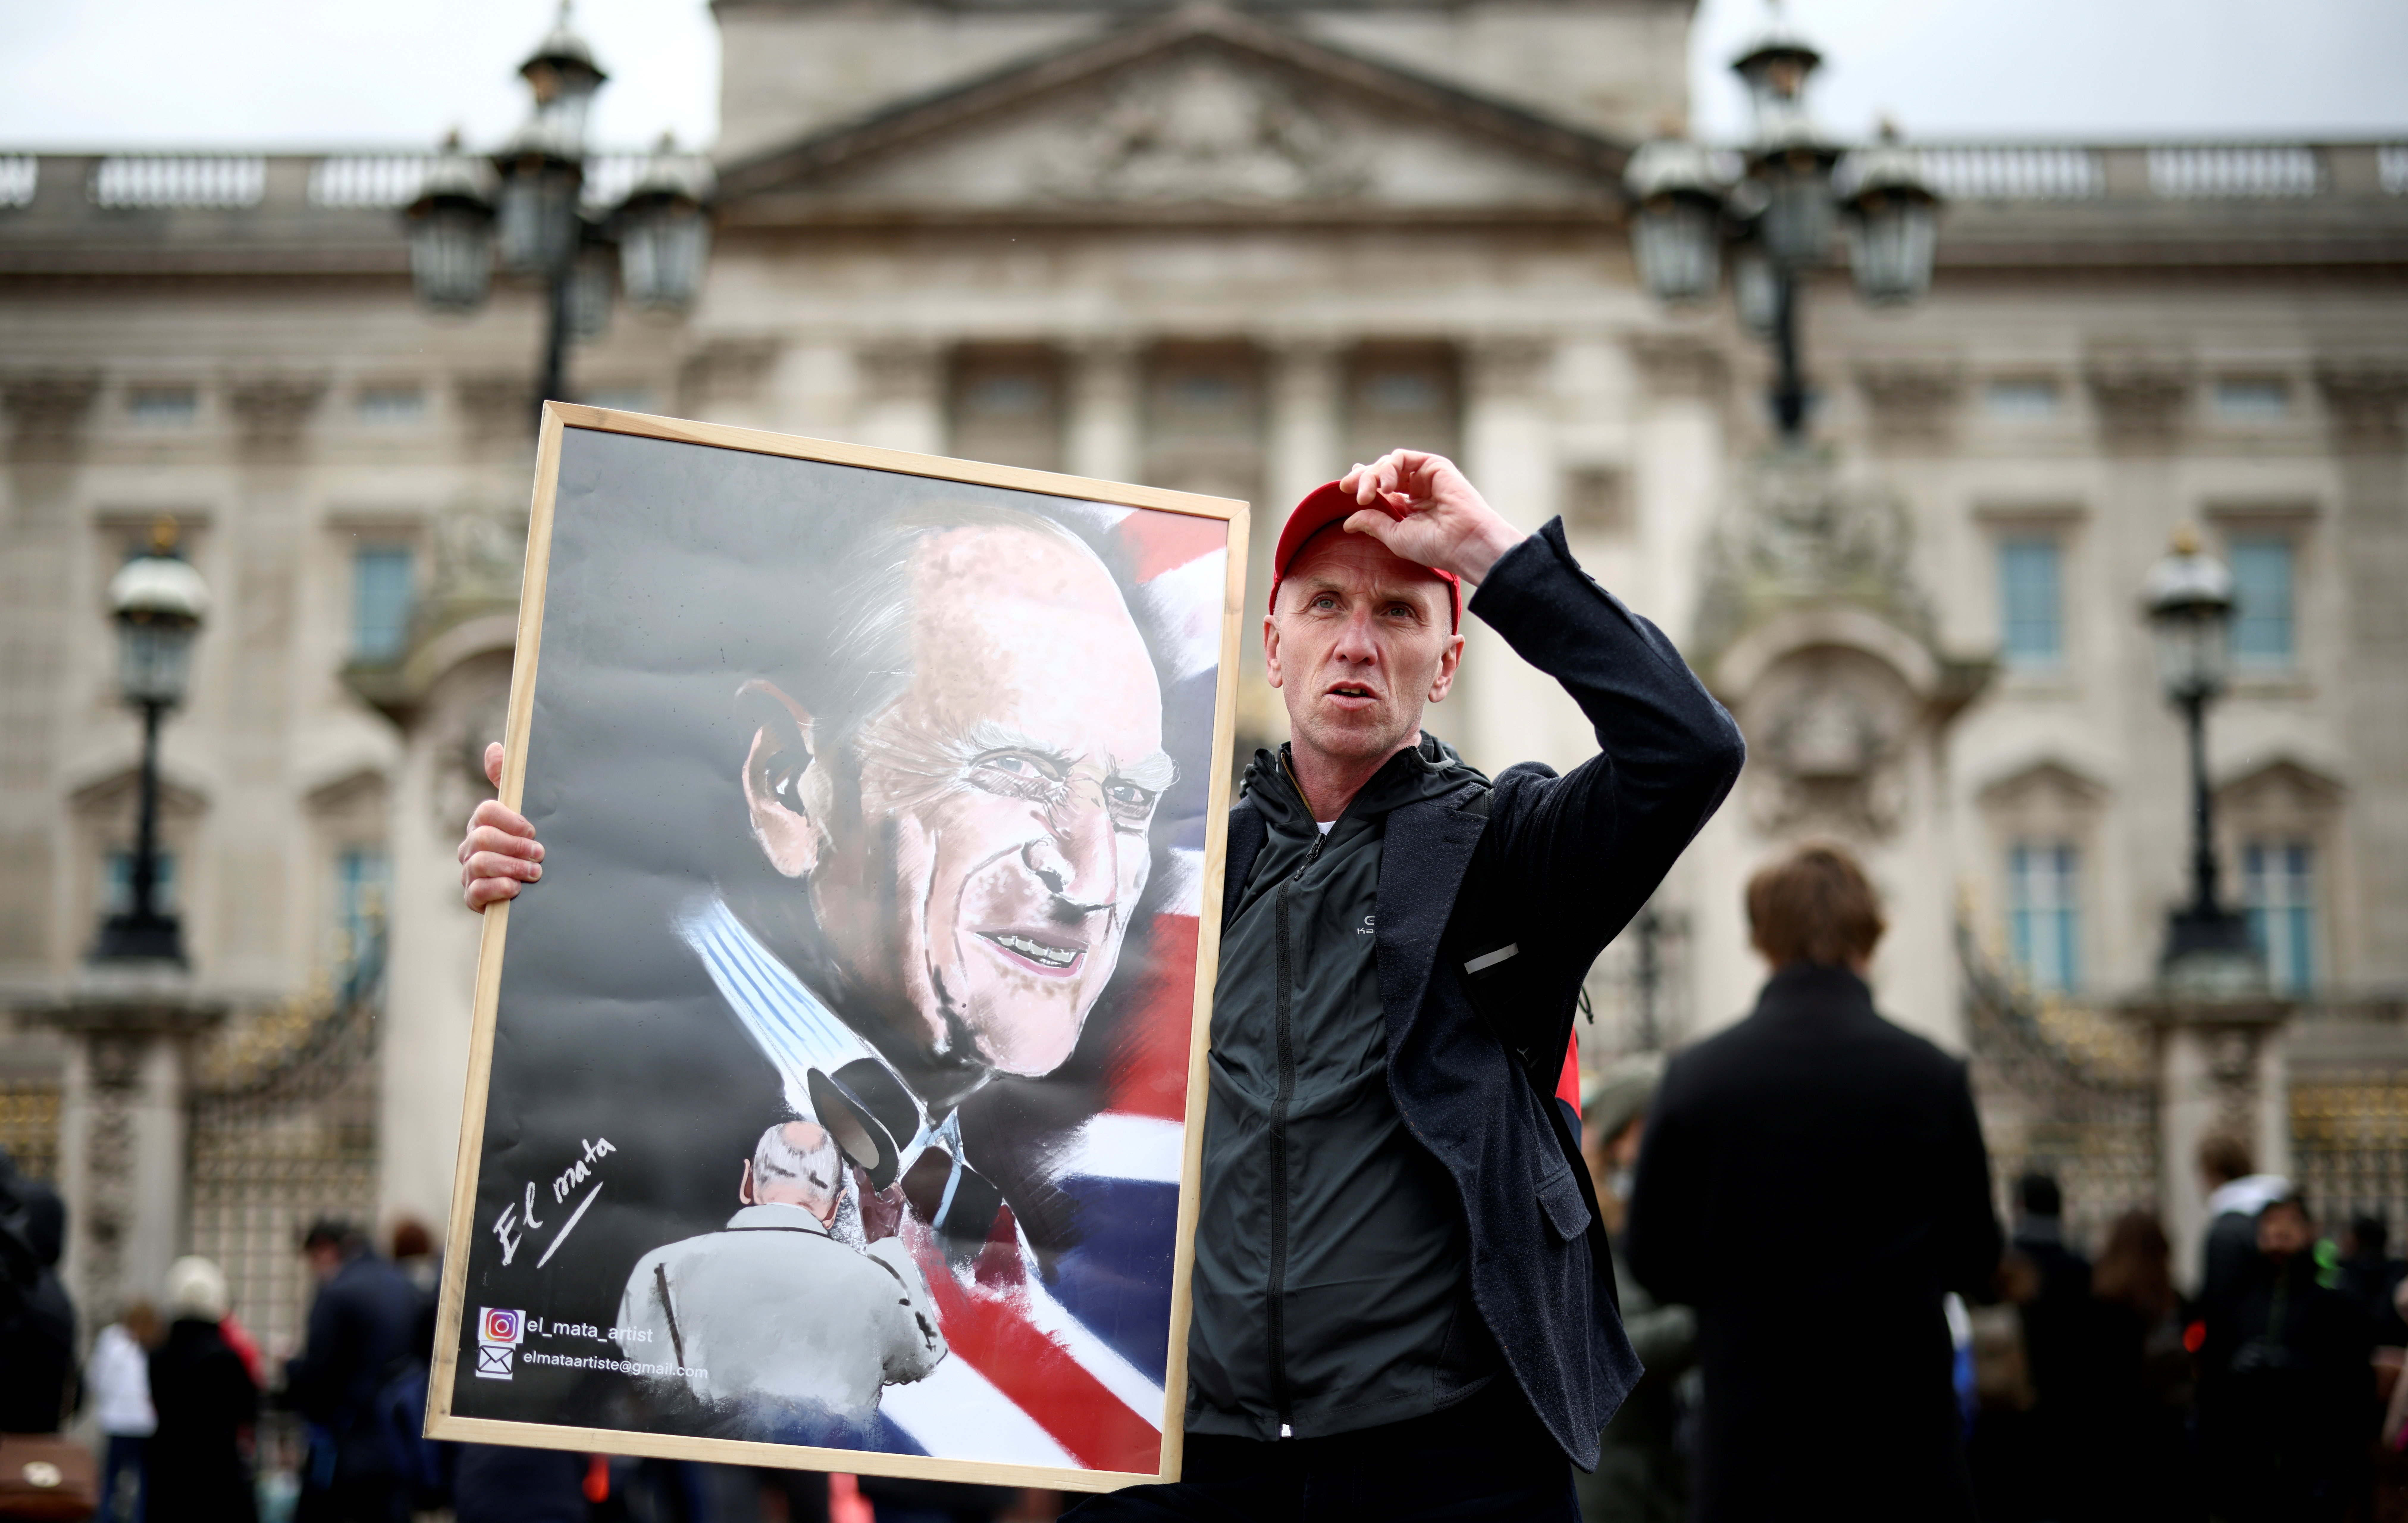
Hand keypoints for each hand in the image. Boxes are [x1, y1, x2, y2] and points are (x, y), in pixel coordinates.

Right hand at [460, 741, 541, 911]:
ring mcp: (469, 872)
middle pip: (483, 838)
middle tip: (540, 853)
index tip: (533, 829)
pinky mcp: (473, 897)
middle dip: (515, 846)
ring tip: (534, 873)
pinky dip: (496, 889)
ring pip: (479, 864)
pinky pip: (475, 892)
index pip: (486, 812)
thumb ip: (509, 781)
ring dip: (511, 867)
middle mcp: (471, 846)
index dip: (510, 819)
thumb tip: (494, 747)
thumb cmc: (528, 844)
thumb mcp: (524, 812)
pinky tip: (515, 890)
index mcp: (482, 823)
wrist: (535, 886)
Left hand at [1337, 449, 1525, 586]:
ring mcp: (1424, 476)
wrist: (1464, 542)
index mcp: (1407, 507)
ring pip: (1388, 464)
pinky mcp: (1433, 465)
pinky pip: (1402, 457)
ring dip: (1372, 475)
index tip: (1343, 491)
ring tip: (1366, 494)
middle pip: (1380, 474)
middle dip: (1361, 479)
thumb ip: (1372, 523)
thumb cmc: (1435, 546)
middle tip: (1346, 490)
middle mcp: (1415, 489)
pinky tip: (1385, 487)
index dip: (1361, 485)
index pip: (1379, 489)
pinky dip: (1388, 467)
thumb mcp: (1394, 536)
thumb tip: (1347, 521)